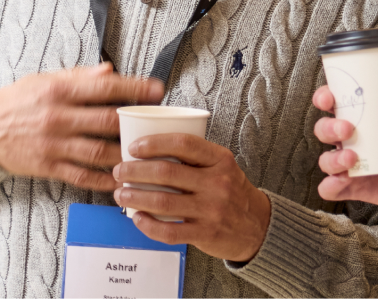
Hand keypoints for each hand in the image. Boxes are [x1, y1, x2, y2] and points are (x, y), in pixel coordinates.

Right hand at [0, 63, 162, 191]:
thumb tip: (110, 71)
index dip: (134, 88)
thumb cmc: (18, 100)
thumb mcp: (45, 79)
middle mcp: (58, 117)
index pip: (103, 87)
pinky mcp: (49, 167)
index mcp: (58, 90)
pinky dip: (104, 179)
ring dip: (125, 152)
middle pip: (105, 120)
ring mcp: (54, 145)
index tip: (157, 90)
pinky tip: (121, 179)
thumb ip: (79, 76)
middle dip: (136, 121)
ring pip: (98, 151)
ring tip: (147, 153)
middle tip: (158, 122)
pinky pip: (83, 176)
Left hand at [112, 134, 270, 263]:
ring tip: (121, 194)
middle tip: (119, 171)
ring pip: (163, 202)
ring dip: (135, 197)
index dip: (154, 143)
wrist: (258, 225)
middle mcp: (217, 183)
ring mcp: (211, 210)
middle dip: (135, 171)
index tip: (134, 147)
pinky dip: (149, 225)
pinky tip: (138, 218)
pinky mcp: (205, 233)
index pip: (183, 144)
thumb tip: (151, 145)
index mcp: (220, 159)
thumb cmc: (232, 191)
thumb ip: (196, 156)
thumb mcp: (223, 165)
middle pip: (167, 172)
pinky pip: (170, 231)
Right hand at [313, 85, 377, 205]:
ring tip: (352, 158)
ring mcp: (349, 164)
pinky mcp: (353, 187)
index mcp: (360, 117)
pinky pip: (331, 188)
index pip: (332, 102)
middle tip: (347, 128)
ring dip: (333, 158)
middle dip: (329, 127)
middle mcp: (348, 139)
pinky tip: (339, 183)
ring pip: (326, 159)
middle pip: (323, 129)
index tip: (329, 97)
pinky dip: (330, 186)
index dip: (324, 97)